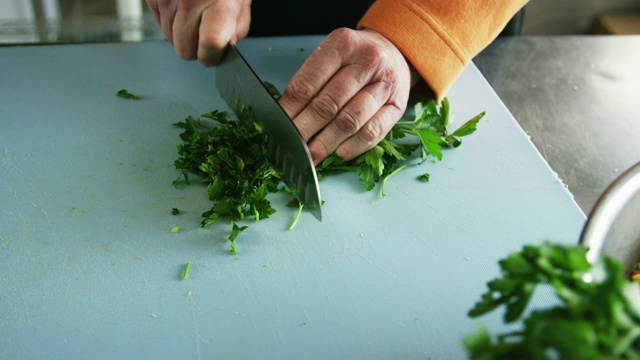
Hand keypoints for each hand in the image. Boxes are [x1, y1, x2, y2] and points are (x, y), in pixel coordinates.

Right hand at [145, 0, 251, 65]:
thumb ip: (237, 24)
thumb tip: (227, 46)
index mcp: (217, 2)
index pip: (210, 45)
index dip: (212, 55)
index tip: (214, 54)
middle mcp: (187, 1)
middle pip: (184, 49)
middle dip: (195, 47)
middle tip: (204, 33)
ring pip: (168, 37)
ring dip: (181, 31)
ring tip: (193, 11)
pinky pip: (157, 20)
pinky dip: (168, 17)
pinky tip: (180, 2)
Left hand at [279, 28, 413, 165]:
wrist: (394, 52)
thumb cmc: (354, 58)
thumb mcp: (331, 55)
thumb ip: (311, 81)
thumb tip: (286, 116)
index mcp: (343, 45)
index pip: (309, 83)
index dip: (290, 109)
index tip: (279, 126)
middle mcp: (367, 61)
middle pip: (329, 104)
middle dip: (306, 129)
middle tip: (292, 146)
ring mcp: (385, 84)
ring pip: (350, 120)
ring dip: (328, 142)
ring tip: (312, 155)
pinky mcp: (398, 106)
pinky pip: (374, 131)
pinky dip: (354, 146)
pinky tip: (340, 153)